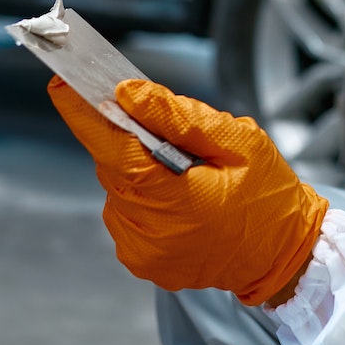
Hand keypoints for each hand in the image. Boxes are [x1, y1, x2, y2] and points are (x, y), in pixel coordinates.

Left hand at [49, 77, 327, 306]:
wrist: (282, 257)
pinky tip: (179, 199)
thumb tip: (128, 93)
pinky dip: (143, 196)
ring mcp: (142, 251)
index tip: (62, 84)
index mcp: (178, 200)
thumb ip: (180, 117)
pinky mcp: (140, 261)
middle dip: (131, 140)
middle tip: (170, 134)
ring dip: (139, 170)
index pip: (114, 150)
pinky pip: (125, 212)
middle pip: (115, 165)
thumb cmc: (269, 197)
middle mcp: (151, 232)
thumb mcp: (239, 142)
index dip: (83, 115)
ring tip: (186, 175)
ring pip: (118, 187)